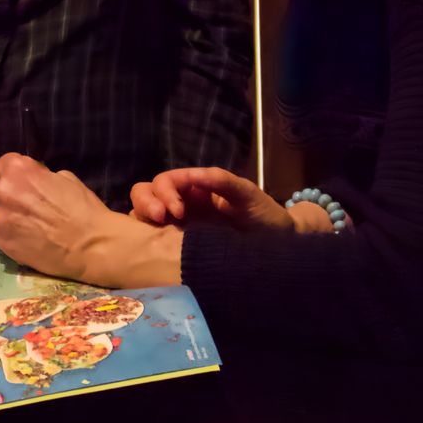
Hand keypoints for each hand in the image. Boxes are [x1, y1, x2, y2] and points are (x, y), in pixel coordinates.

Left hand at [0, 153, 181, 288]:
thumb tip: (36, 180)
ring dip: (8, 219)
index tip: (22, 182)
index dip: (13, 174)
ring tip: (30, 229)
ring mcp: (2, 221)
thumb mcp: (66, 179)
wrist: (91, 245)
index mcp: (20, 172)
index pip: (1, 164)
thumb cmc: (83, 208)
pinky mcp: (4, 244)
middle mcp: (5, 193)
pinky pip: (3, 237)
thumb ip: (42, 176)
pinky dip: (14, 238)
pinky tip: (32, 242)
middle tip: (16, 204)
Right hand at [129, 166, 294, 232]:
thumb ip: (222, 181)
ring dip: (142, 216)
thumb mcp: (247, 194)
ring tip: (156, 231)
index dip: (164, 191)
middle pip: (146, 192)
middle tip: (160, 218)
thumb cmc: (265, 216)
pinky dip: (145, 237)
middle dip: (146, 201)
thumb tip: (195, 174)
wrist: (280, 248)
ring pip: (143, 213)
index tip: (176, 210)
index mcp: (197, 189)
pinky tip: (155, 246)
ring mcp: (178, 226)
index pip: (166, 180)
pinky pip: (152, 238)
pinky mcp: (177, 247)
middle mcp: (183, 204)